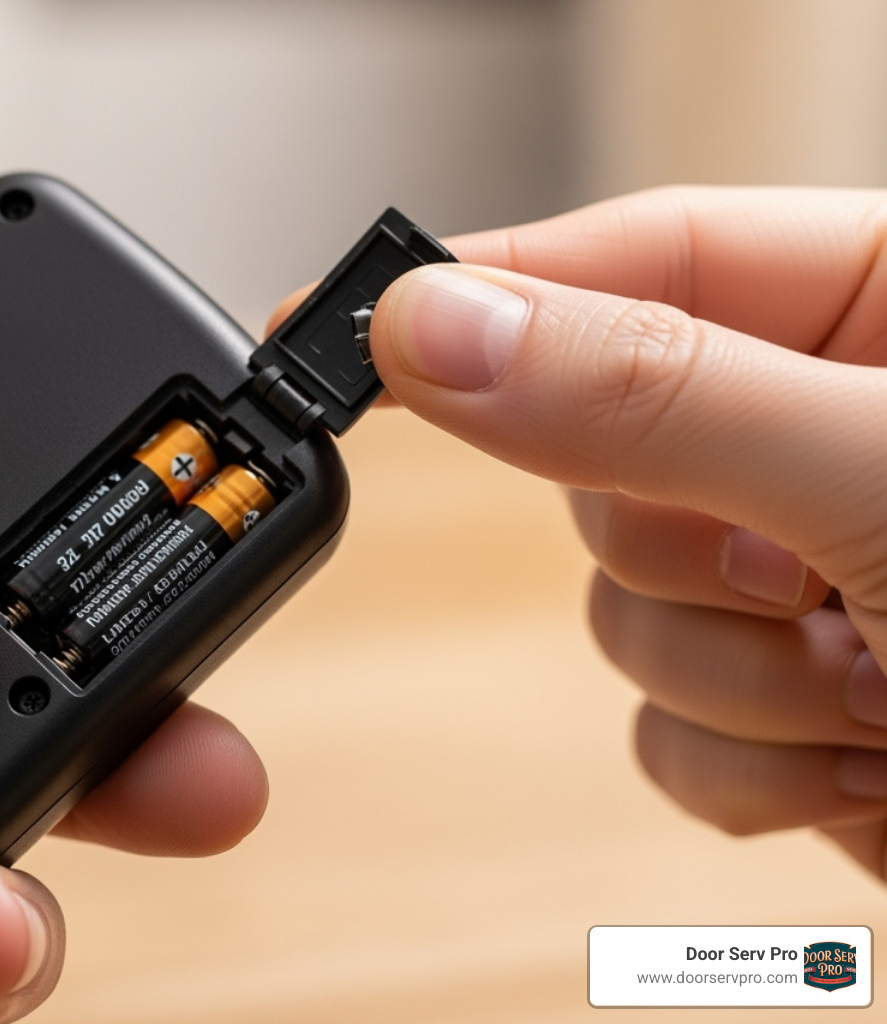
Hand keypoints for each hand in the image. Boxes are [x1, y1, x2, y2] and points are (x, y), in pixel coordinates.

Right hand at [327, 186, 886, 878]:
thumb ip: (654, 395)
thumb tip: (439, 330)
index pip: (627, 253)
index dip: (478, 287)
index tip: (334, 322)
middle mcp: (828, 434)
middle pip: (595, 458)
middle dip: (683, 547)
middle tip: (803, 574)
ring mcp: (805, 575)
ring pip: (618, 611)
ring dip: (735, 679)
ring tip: (885, 690)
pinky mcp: (794, 707)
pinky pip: (662, 731)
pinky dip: (748, 768)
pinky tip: (874, 760)